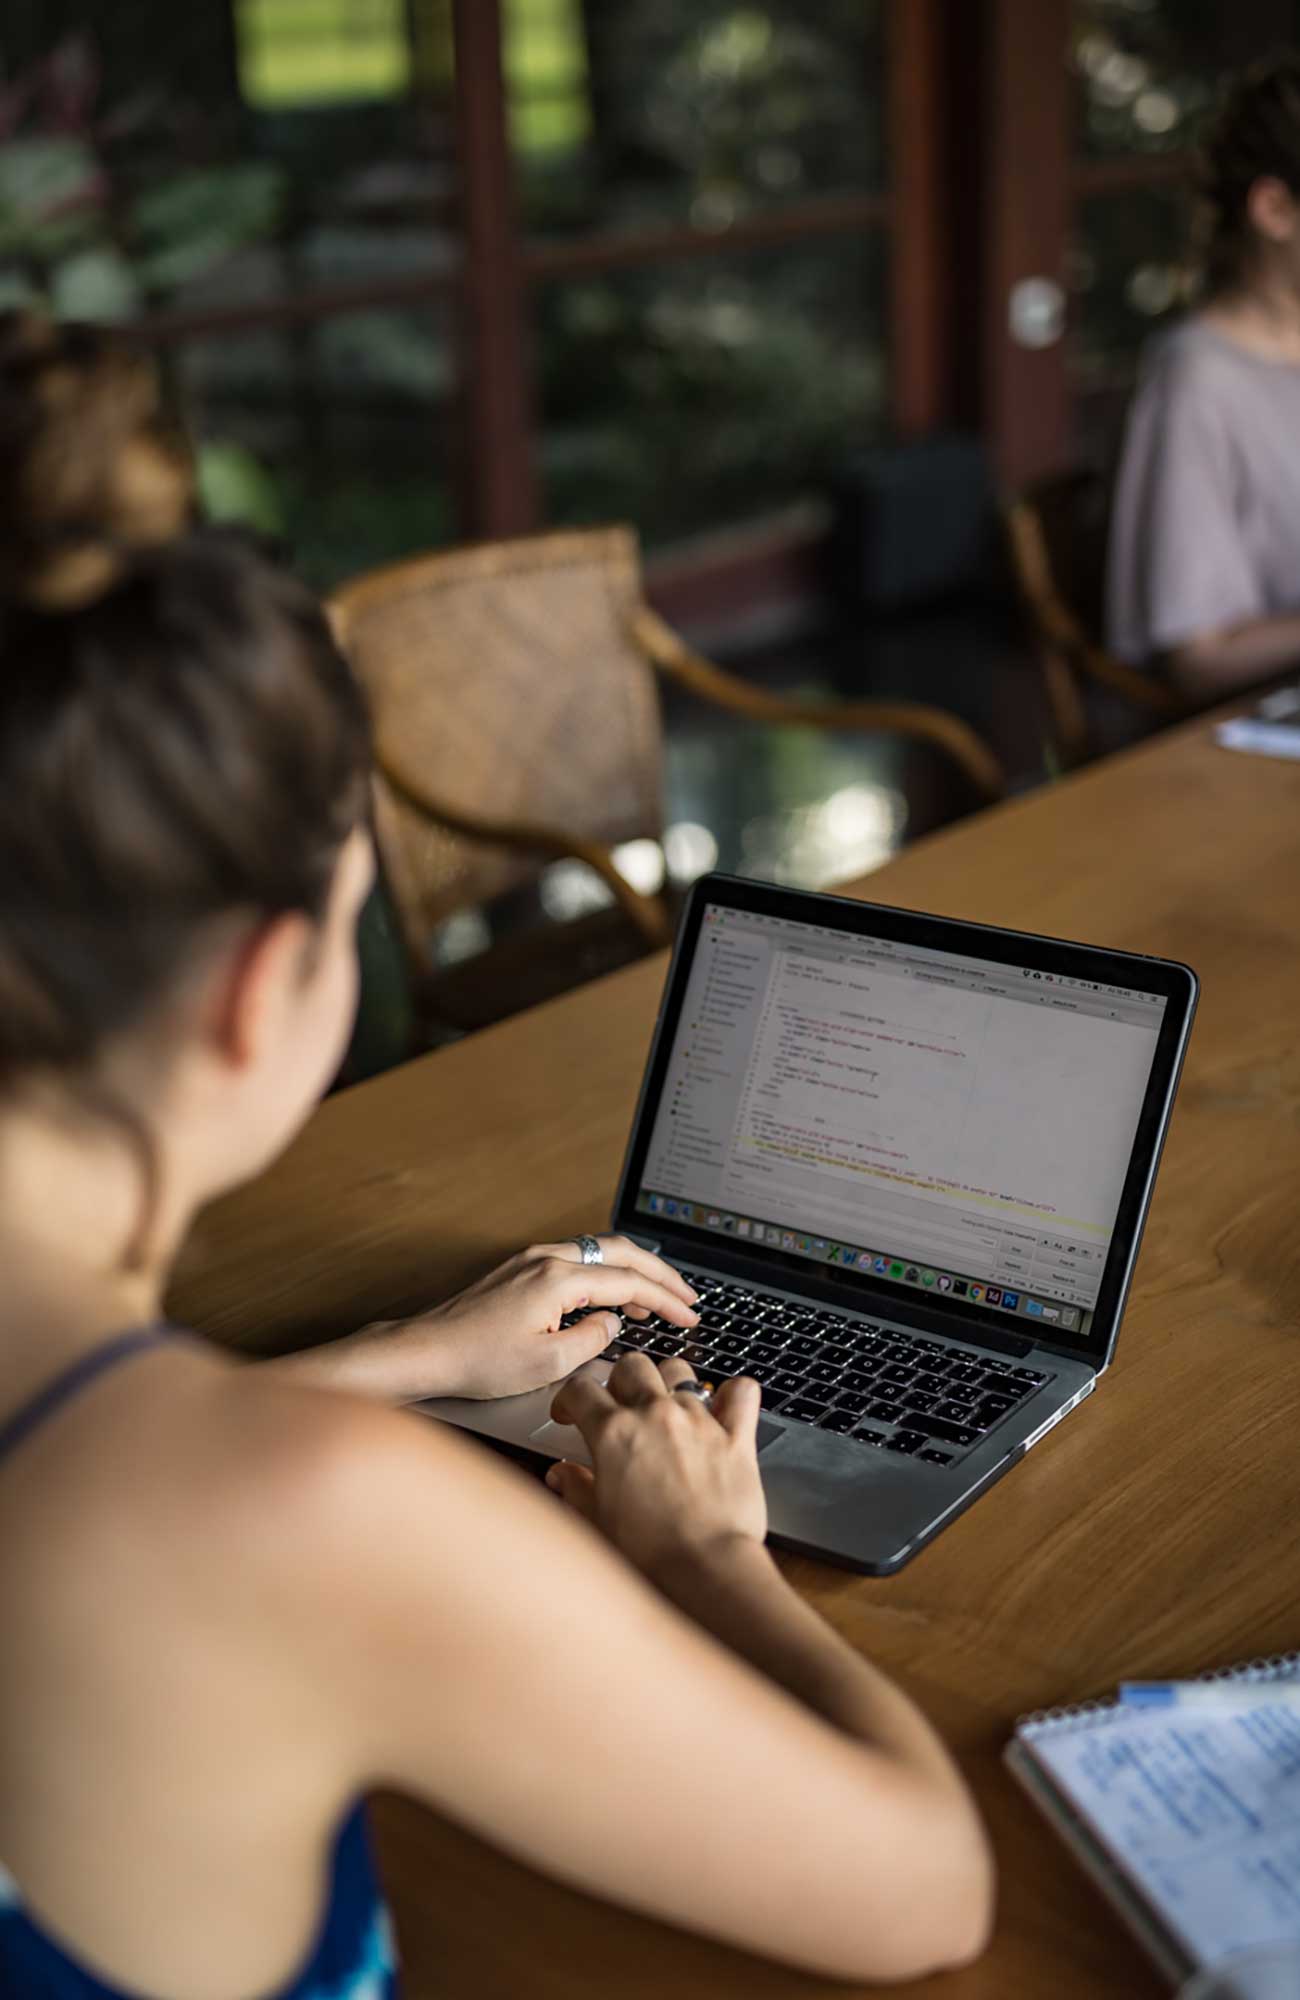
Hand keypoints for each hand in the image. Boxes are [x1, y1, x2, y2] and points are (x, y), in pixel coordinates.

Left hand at [310, 1237, 698, 1403]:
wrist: (427, 1352)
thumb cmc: (477, 1361)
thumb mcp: (547, 1364)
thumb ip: (592, 1338)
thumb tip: (612, 1322)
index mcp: (558, 1279)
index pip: (629, 1282)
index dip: (665, 1299)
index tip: (689, 1314)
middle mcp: (547, 1258)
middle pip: (621, 1252)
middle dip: (660, 1273)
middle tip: (687, 1296)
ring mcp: (531, 1259)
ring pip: (599, 1251)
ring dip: (633, 1271)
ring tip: (657, 1299)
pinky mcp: (520, 1268)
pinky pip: (577, 1260)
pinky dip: (606, 1273)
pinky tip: (611, 1296)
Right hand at [546, 1354, 767, 1579]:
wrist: (704, 1569)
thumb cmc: (650, 1553)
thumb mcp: (596, 1521)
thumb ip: (576, 1488)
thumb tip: (562, 1474)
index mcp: (614, 1433)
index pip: (581, 1389)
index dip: (569, 1399)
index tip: (570, 1412)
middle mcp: (656, 1416)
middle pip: (631, 1367)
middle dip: (619, 1382)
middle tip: (618, 1408)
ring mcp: (699, 1421)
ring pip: (680, 1371)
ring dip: (668, 1382)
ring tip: (666, 1406)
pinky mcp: (736, 1435)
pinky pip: (741, 1392)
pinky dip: (733, 1392)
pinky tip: (725, 1405)